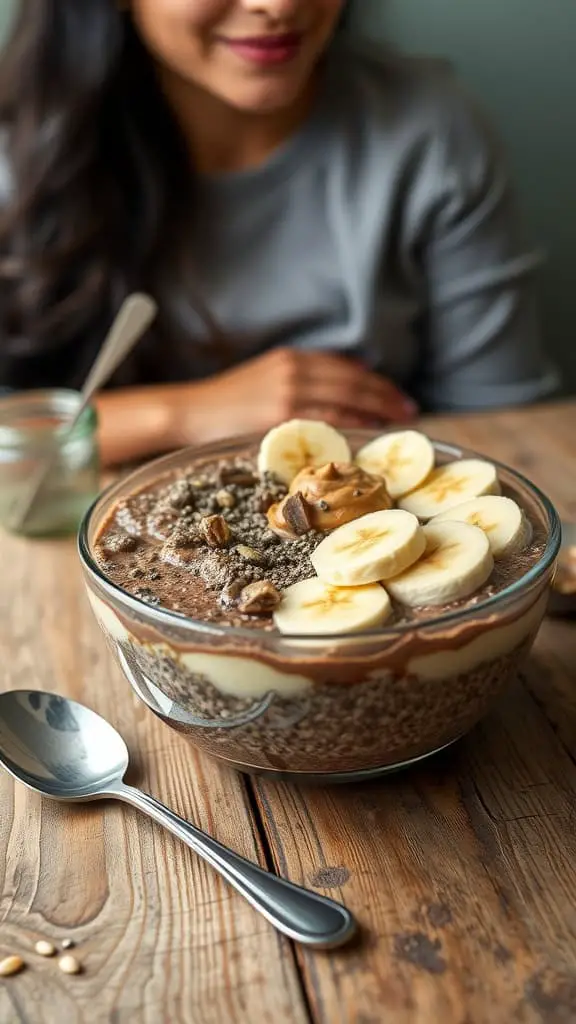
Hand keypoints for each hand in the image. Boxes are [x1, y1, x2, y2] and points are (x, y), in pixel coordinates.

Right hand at [179, 348, 416, 444]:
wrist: (190, 411)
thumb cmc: (227, 401)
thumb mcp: (267, 376)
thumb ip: (302, 377)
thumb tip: (349, 380)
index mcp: (291, 359)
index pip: (345, 368)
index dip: (375, 382)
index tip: (396, 395)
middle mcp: (294, 372)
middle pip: (352, 383)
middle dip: (384, 396)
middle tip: (407, 410)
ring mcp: (288, 395)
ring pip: (345, 401)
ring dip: (375, 412)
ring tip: (395, 422)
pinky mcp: (279, 418)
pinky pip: (326, 422)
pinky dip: (351, 426)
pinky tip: (366, 432)